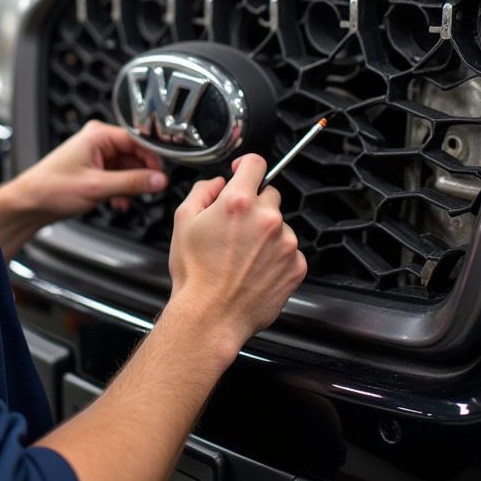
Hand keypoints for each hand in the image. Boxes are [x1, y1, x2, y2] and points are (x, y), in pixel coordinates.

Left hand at [9, 119, 167, 224]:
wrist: (29, 203)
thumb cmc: (52, 188)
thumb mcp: (97, 187)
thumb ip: (132, 182)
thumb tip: (158, 180)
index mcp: (98, 135)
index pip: (138, 140)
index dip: (153, 158)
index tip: (163, 176)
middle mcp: (98, 140)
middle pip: (134, 154)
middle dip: (141, 175)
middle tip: (149, 191)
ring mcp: (95, 154)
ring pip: (127, 167)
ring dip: (130, 185)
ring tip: (128, 200)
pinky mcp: (93, 168)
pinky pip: (117, 175)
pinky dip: (121, 189)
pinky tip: (118, 202)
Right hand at [167, 153, 306, 364]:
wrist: (211, 316)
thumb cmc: (195, 274)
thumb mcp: (182, 221)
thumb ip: (202, 190)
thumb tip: (218, 183)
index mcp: (238, 202)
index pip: (256, 163)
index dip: (246, 165)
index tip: (242, 171)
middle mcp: (267, 219)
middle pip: (268, 195)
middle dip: (253, 205)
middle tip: (234, 228)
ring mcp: (286, 243)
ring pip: (279, 224)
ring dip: (265, 232)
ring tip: (242, 255)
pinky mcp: (297, 266)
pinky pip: (289, 250)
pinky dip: (275, 255)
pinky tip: (255, 268)